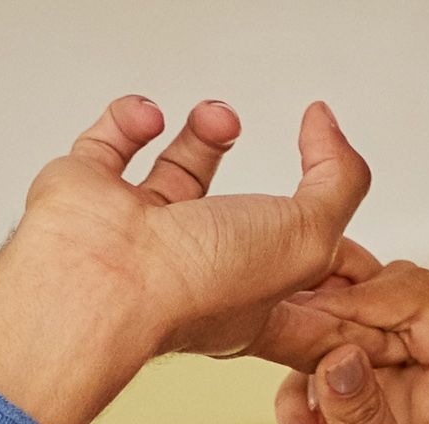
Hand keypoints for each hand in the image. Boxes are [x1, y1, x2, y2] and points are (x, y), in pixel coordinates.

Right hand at [0, 96, 376, 423]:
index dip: (313, 238)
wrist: (101, 278)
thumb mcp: (310, 238)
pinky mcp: (89, 196)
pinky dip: (131, 119)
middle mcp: (186, 267)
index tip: (328, 196)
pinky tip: (150, 119)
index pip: (287, 273)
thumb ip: (339, 181)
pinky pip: (111, 143)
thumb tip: (327, 128)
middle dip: (256, 181)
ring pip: (176, 171)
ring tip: (216, 119)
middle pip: (231, 216)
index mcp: (242, 298)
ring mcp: (136, 231)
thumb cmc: (192, 286)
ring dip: (203, 132)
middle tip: (269, 156)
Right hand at [267, 259, 428, 423]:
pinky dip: (297, 401)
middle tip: (276, 337)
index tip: (313, 314)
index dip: (367, 295)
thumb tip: (339, 353)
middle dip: (326, 316)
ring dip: (304, 360)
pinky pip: (318, 394)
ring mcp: (389, 421)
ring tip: (292, 412)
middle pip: (375, 312)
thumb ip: (368, 423)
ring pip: (339, 347)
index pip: (419, 304)